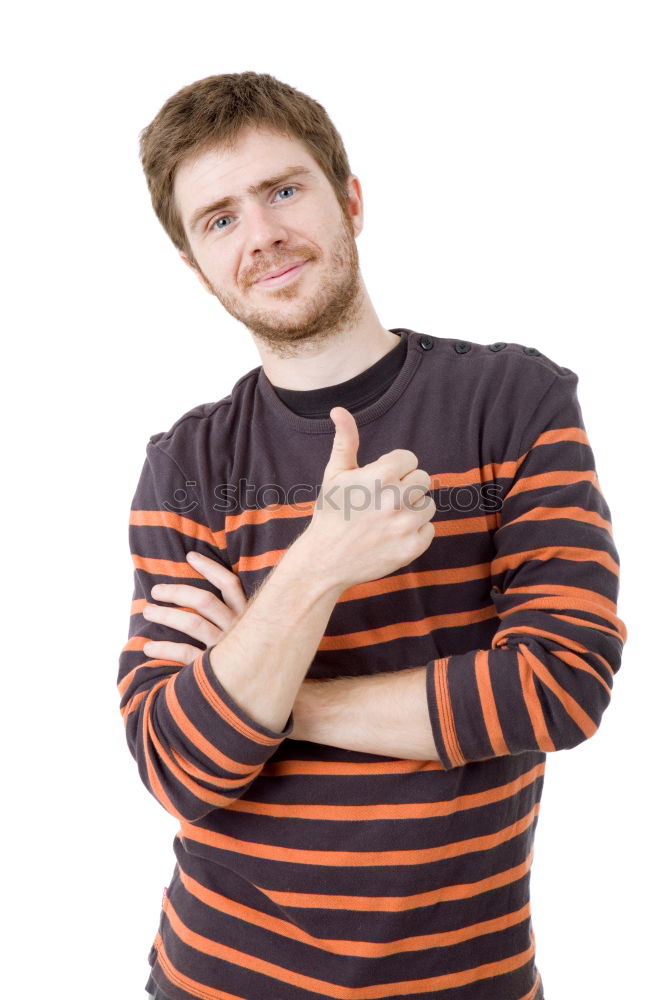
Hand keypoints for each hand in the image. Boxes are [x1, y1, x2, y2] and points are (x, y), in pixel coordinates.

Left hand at [142, 551, 247, 663]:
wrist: (266, 698)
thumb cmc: (256, 661)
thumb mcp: (254, 633)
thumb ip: (238, 616)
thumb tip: (212, 598)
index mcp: (248, 616)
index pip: (229, 583)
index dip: (210, 568)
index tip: (190, 556)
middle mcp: (239, 629)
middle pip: (204, 600)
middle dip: (177, 592)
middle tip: (156, 591)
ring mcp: (227, 649)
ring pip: (192, 623)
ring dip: (166, 615)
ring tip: (148, 612)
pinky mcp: (215, 670)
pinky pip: (185, 654)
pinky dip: (164, 649)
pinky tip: (149, 648)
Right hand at [302, 406, 436, 590]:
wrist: (325, 560)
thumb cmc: (330, 513)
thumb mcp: (335, 474)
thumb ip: (345, 440)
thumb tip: (339, 409)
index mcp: (380, 476)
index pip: (410, 459)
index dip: (394, 469)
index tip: (378, 482)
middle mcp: (396, 500)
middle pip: (423, 479)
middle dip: (405, 487)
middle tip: (383, 501)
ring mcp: (406, 526)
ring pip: (427, 505)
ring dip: (411, 509)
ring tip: (386, 519)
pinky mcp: (413, 547)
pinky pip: (429, 529)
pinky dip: (414, 532)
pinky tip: (391, 536)